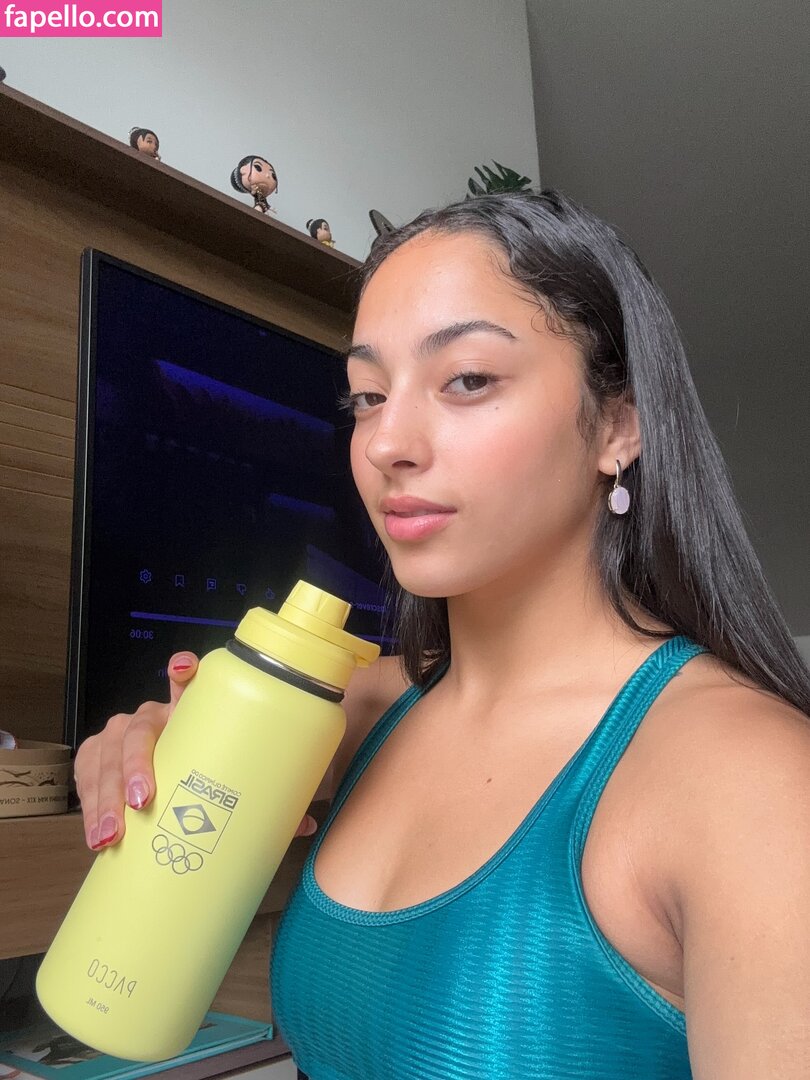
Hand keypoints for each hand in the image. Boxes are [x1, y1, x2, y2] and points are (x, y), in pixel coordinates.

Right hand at [74, 652, 318, 849]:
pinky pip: (86, 775)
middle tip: (143, 801)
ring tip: (113, 835)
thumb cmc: (203, 769)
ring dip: (105, 797)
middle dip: (134, 764)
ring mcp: (119, 735)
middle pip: (138, 729)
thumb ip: (262, 795)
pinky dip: (89, 806)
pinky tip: (97, 835)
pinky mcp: (95, 757)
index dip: (183, 672)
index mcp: (188, 713)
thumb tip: (303, 824)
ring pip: (105, 756)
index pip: (184, 681)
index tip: (183, 670)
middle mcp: (151, 718)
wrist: (160, 779)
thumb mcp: (228, 773)